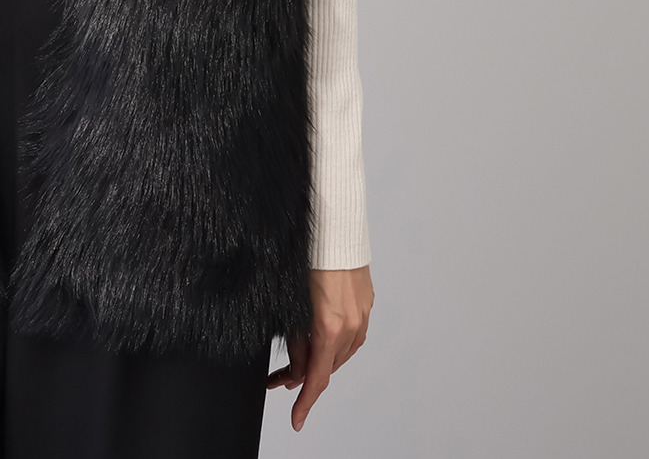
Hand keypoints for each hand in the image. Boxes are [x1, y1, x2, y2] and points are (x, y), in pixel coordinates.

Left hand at [267, 265, 373, 430]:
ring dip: (322, 359)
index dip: (305, 402)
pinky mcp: (366, 305)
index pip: (317, 378)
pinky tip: (323, 338)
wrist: (333, 229)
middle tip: (281, 376)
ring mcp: (361, 315)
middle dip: (305, 375)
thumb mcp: (293, 303)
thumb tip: (295, 370)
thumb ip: (296, 340)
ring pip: (342, 353)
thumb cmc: (309, 258)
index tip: (296, 419)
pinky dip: (337, 343)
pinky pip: (353, 335)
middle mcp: (350, 325)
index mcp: (329, 327)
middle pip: (328, 366)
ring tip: (300, 356)